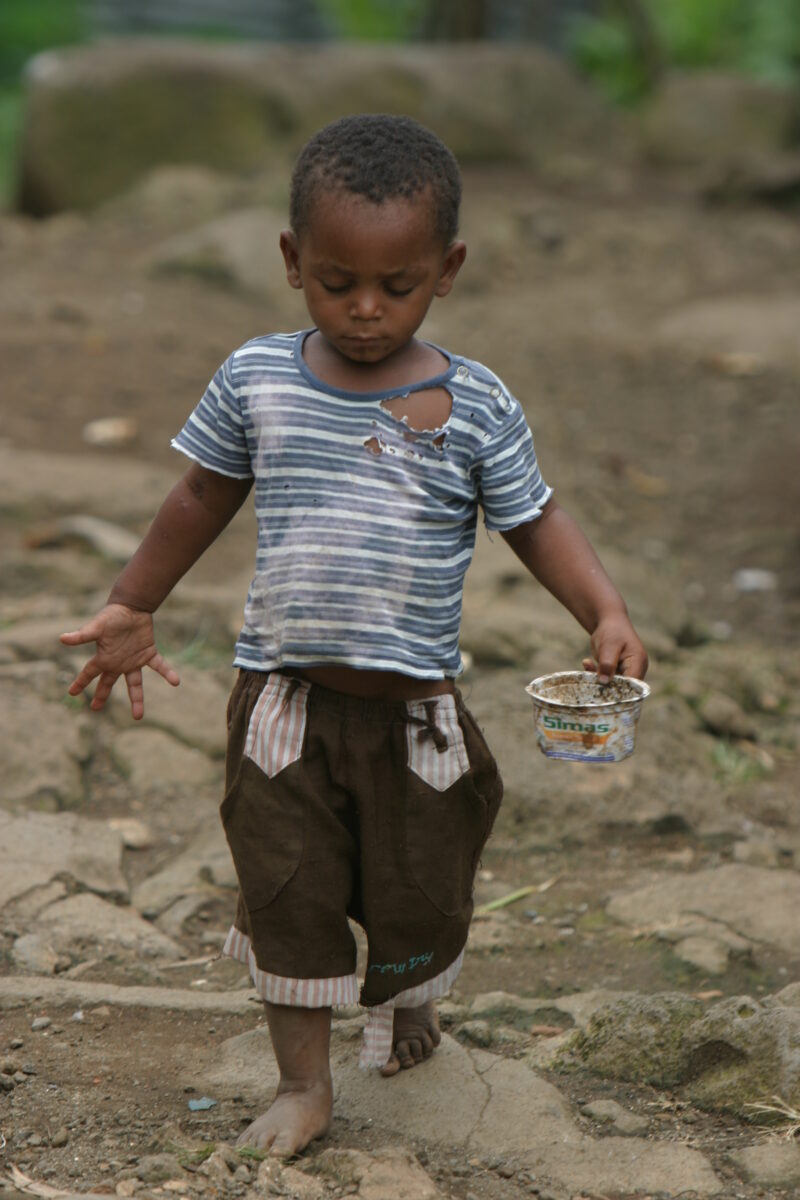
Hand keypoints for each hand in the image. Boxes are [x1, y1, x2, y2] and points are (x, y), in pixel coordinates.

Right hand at [60, 603, 179, 719]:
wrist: (132, 606)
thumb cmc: (112, 616)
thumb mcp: (96, 626)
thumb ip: (82, 636)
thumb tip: (62, 639)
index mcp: (104, 658)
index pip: (89, 673)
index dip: (80, 683)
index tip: (72, 693)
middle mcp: (118, 662)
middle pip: (108, 683)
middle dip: (101, 696)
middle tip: (95, 709)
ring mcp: (134, 659)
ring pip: (135, 684)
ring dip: (137, 699)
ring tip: (138, 716)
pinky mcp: (148, 653)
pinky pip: (159, 666)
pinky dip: (167, 673)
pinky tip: (176, 681)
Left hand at [582, 613, 647, 683]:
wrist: (608, 621)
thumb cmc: (612, 631)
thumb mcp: (609, 646)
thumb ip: (607, 664)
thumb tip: (604, 682)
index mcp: (638, 663)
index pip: (632, 685)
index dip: (619, 691)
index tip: (602, 688)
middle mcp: (635, 670)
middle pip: (623, 688)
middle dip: (606, 686)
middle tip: (590, 678)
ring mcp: (626, 672)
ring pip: (612, 685)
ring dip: (598, 679)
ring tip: (587, 665)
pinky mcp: (616, 672)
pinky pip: (606, 679)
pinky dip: (595, 674)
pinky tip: (587, 662)